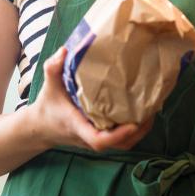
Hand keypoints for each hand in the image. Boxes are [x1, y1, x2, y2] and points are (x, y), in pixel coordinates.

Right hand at [30, 46, 154, 152]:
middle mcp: (90, 137)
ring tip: (152, 110)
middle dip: (139, 131)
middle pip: (120, 145)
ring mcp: (96, 140)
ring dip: (140, 131)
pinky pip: (121, 140)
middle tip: (152, 109)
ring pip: (124, 145)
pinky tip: (142, 113)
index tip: (133, 124)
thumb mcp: (49, 85)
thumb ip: (53, 68)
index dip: (118, 135)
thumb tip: (65, 50)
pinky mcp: (100, 137)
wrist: (41, 127)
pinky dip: (135, 131)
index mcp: (78, 126)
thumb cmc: (47, 105)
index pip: (99, 140)